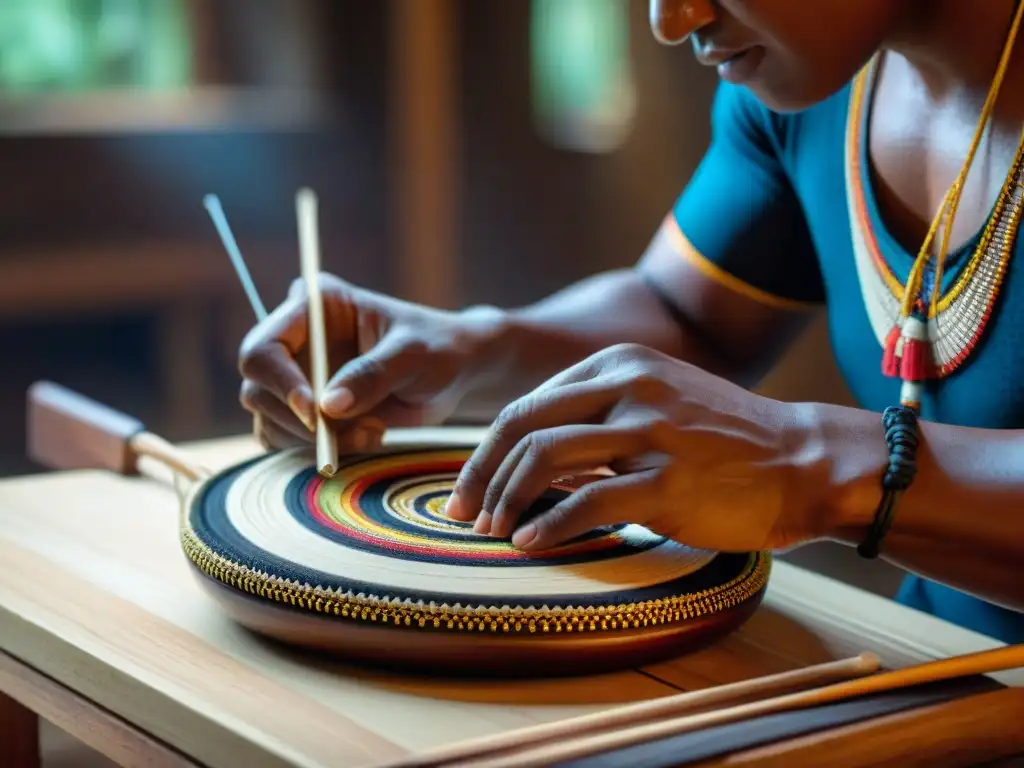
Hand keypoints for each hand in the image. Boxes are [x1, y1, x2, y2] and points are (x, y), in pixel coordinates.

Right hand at [238, 273, 500, 450]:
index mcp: (312, 306)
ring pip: (268, 419)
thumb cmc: (437, 349)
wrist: (453, 373)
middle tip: (356, 432)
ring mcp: (296, 375)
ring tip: (372, 432)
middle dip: (302, 421)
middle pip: (257, 389)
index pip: (264, 348)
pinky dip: (320, 450)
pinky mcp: (305, 409)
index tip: (317, 414)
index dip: (281, 383)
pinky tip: (367, 437)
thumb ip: (373, 375)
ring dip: (316, 440)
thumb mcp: (413, 356)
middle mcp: (295, 339)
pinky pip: (285, 439)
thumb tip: (329, 407)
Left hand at [445, 343, 827, 552]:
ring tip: (491, 531)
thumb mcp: (657, 401)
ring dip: (505, 499)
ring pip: (545, 458)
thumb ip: (597, 417)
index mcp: (619, 364)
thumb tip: (530, 460)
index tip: (472, 485)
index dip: (488, 448)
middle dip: (480, 473)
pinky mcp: (669, 480)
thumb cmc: (724, 440)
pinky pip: (587, 502)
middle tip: (461, 512)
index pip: (528, 404)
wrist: (803, 461)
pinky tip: (530, 544)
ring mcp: (649, 431)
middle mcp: (629, 387)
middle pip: (523, 424)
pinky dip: (548, 526)